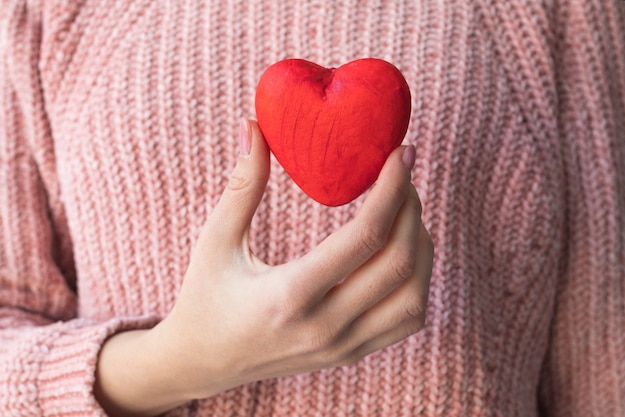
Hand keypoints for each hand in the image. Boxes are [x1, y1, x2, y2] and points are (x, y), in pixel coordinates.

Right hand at [94, 119, 432, 415]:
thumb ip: (241, 185)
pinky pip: (406, 320)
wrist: (203, 363)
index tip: (399, 154)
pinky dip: (418, 281)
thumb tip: (253, 127)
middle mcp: (324, 327)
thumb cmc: (204, 298)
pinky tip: (403, 250)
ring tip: (407, 209)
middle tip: (404, 174)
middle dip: (412, 209)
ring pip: (413, 297)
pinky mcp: (350, 354)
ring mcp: (342, 346)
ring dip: (421, 246)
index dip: (391, 189)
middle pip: (399, 263)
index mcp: (288, 296)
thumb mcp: (215, 240)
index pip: (364, 237)